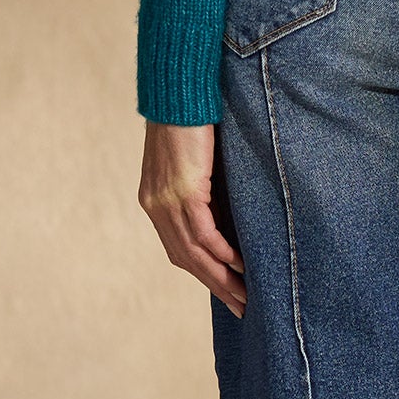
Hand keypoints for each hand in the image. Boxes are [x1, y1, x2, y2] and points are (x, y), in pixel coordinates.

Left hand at [138, 120, 245, 316]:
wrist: (179, 90)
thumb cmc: (190, 120)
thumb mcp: (193, 162)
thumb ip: (202, 190)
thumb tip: (227, 213)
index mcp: (154, 202)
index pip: (178, 250)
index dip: (202, 274)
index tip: (226, 293)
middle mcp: (156, 206)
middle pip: (185, 259)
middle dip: (214, 286)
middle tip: (241, 308)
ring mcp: (167, 200)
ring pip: (194, 253)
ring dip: (221, 279)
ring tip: (245, 296)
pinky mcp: (183, 191)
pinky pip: (203, 233)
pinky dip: (221, 253)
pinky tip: (239, 266)